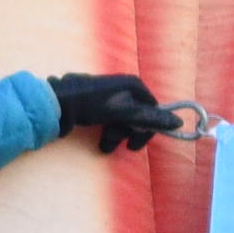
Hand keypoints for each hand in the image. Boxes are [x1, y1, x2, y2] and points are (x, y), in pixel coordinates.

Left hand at [49, 73, 195, 156]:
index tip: (134, 145)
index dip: (147, 129)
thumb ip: (150, 117)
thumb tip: (179, 122)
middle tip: (120, 147)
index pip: (153, 110)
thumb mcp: (123, 112)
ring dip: (115, 135)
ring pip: (122, 118)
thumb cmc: (90, 105)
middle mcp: (124, 86)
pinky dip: (106, 129)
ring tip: (104, 146)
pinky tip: (98, 137)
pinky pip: (109, 117)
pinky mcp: (96, 101)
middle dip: (128, 133)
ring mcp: (109, 93)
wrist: (55, 102)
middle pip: (137, 115)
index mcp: (133, 85)